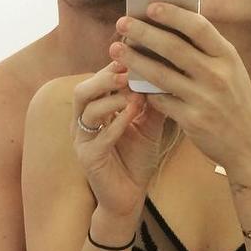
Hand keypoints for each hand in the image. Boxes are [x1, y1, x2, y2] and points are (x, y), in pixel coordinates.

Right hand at [71, 63, 165, 218]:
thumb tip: (167, 73)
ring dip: (111, 97)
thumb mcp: (150, 126)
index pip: (99, 80)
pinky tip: (135, 113)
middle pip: (84, 89)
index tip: (136, 53)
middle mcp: (84, 123)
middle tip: (129, 68)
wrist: (130, 197)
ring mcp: (83, 140)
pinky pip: (99, 136)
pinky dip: (117, 123)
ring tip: (134, 91)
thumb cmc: (137, 160)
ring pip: (87, 109)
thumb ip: (154, 103)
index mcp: (96, 111)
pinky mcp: (88, 158)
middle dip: (106, 76)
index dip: (114, 65)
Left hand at [110, 5, 250, 173]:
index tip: (150, 6)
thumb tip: (170, 25)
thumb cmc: (234, 102)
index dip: (173, 14)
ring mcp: (204, 98)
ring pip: (160, 74)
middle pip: (173, 47)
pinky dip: (144, 90)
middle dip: (144, 32)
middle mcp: (218, 75)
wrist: (250, 145)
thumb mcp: (231, 71)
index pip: (198, 27)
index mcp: (228, 57)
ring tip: (115, 49)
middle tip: (122, 23)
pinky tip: (130, 82)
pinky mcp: (192, 120)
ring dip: (134, 59)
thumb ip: (207, 52)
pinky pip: (160, 100)